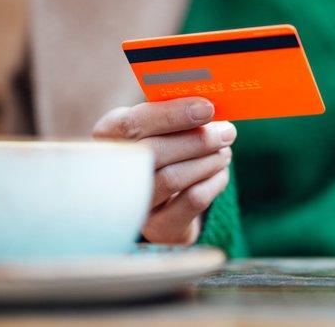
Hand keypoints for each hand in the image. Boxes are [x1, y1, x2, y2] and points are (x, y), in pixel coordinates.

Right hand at [93, 97, 234, 244]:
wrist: (163, 202)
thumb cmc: (164, 150)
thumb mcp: (160, 128)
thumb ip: (175, 115)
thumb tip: (209, 106)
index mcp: (107, 136)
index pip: (131, 124)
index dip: (171, 114)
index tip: (206, 107)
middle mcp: (112, 172)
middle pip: (153, 152)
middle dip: (198, 139)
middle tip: (228, 132)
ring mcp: (132, 203)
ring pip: (173, 178)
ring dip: (209, 160)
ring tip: (224, 151)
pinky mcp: (157, 228)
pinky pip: (193, 200)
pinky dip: (215, 181)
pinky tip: (220, 172)